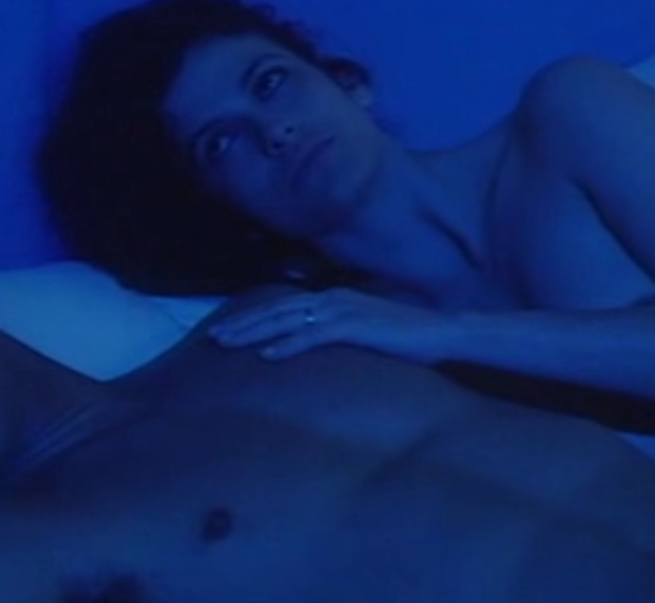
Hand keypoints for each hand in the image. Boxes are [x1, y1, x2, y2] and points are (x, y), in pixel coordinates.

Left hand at [208, 288, 455, 362]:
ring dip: (254, 333)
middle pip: (275, 310)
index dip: (252, 317)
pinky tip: (267, 357)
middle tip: (213, 339)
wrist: (441, 332)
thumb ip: (336, 331)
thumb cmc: (404, 336)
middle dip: (242, 324)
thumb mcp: (362, 330)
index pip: (282, 305)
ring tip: (227, 345)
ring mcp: (342, 310)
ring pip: (286, 320)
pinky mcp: (354, 327)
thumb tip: (313, 342)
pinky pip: (313, 336)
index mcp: (332, 297)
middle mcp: (331, 298)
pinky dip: (288, 345)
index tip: (226, 329)